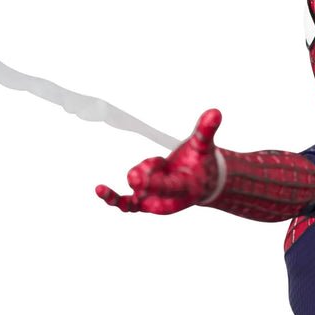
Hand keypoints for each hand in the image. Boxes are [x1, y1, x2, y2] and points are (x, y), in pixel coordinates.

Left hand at [96, 109, 222, 213]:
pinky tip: (99, 190)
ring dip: (135, 177)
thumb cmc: (200, 164)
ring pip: (135, 191)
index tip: (134, 176)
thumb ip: (205, 131)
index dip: (151, 183)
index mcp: (184, 188)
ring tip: (140, 171)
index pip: (166, 187)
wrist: (200, 185)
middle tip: (153, 163)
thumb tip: (215, 111)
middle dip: (145, 171)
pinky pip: (125, 203)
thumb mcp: (204, 146)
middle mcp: (167, 199)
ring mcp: (154, 201)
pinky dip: (113, 198)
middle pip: (147, 187)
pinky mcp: (144, 201)